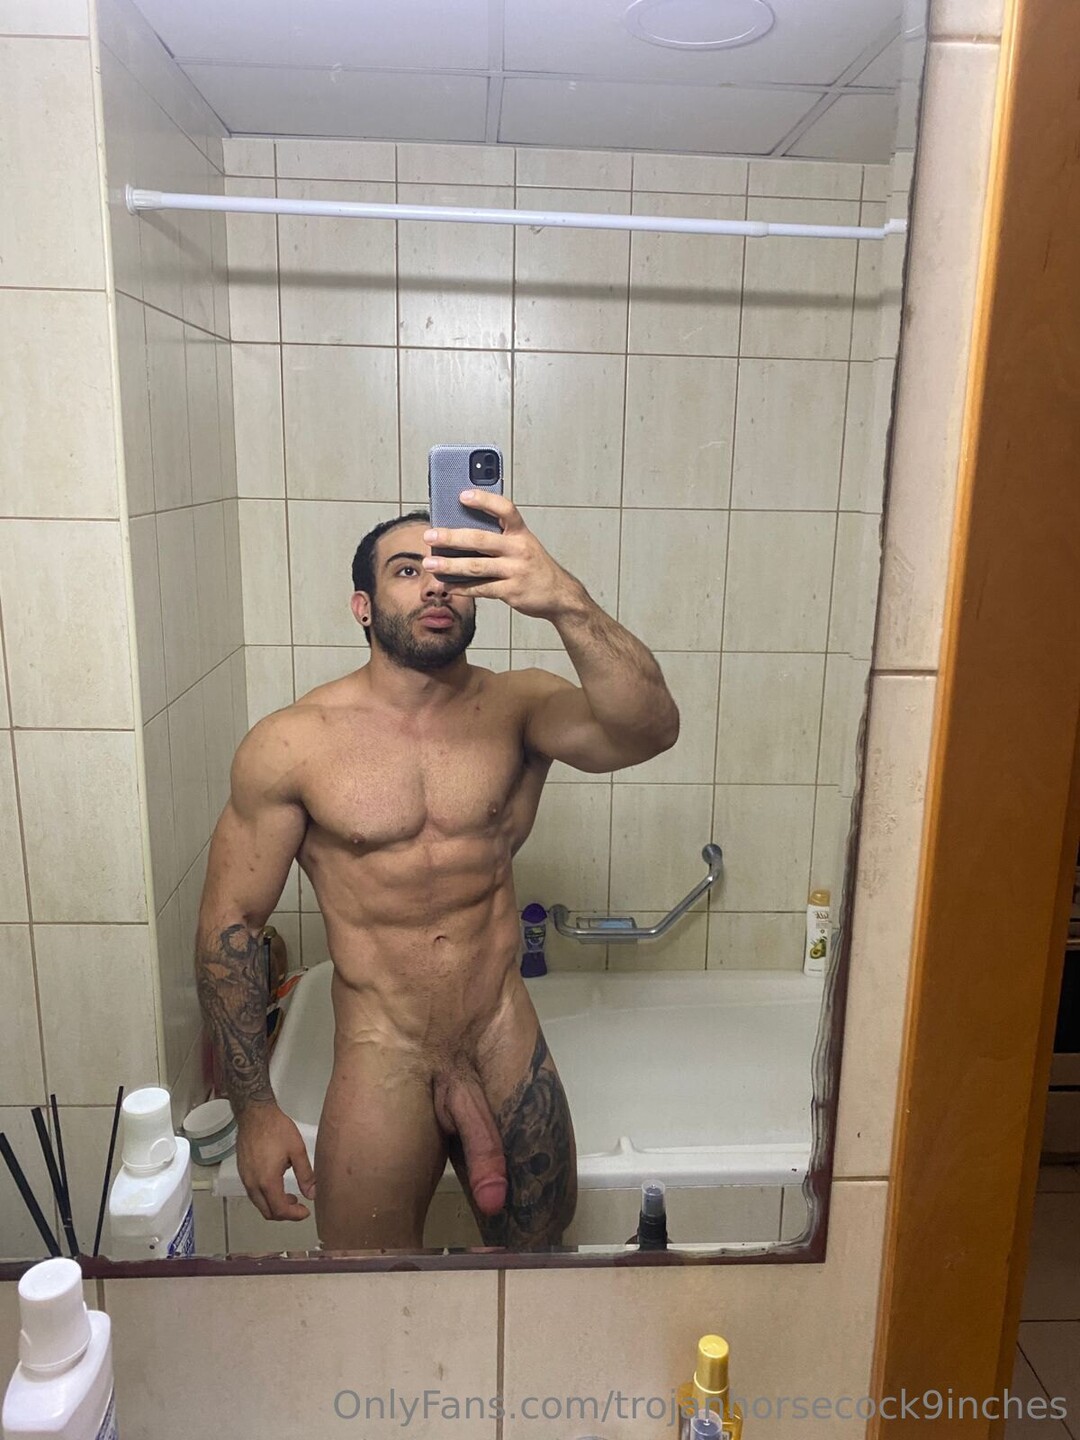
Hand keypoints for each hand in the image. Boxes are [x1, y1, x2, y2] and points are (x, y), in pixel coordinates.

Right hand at [236, 1103, 315, 1221]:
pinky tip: (277, 1185)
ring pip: (259, 1204)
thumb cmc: (275, 1128)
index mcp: (267, 1180)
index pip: (280, 1210)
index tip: (305, 1212)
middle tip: (299, 1207)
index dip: (294, 1215)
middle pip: (268, 1212)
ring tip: (291, 1196)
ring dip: (275, 1206)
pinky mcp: (242, 1173)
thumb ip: (306, 1175)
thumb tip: (312, 1193)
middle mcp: (253, 1183)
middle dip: (285, 1214)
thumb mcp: (297, 1150)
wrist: (255, 1114)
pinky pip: (254, 1194)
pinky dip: (266, 1197)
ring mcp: (245, 1179)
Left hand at [423, 491, 581, 620]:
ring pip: (476, 566)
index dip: (484, 501)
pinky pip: (481, 588)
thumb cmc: (535, 566)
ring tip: (430, 563)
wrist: (560, 594)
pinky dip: (461, 587)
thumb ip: (498, 537)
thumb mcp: (523, 544)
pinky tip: (447, 584)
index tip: (462, 495)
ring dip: (450, 565)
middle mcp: (519, 549)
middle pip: (480, 539)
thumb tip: (460, 532)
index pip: (504, 509)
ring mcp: (516, 571)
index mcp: (521, 533)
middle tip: (430, 535)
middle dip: (452, 537)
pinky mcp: (512, 591)